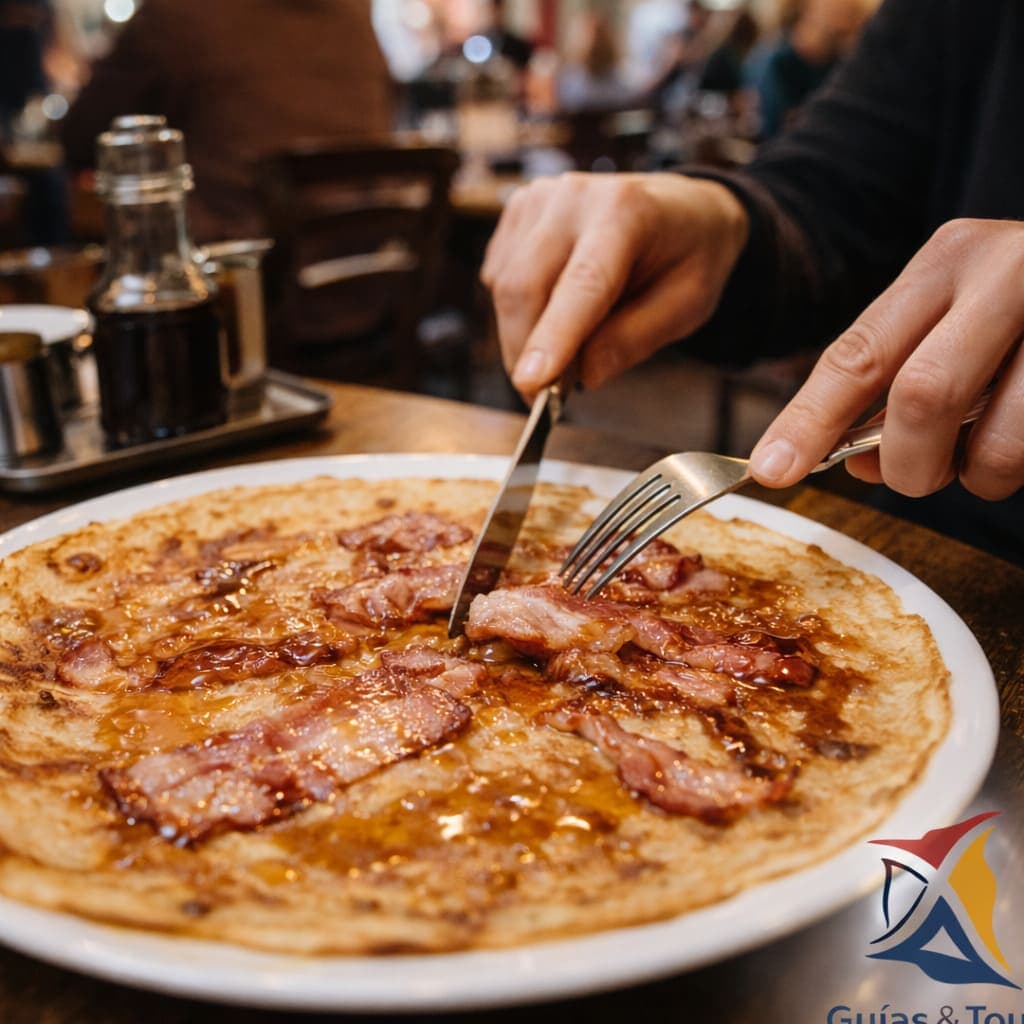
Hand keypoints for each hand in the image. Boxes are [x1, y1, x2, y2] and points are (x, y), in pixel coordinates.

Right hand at [481, 172, 748, 398]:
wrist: (682, 207)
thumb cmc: (689, 255)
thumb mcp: (687, 305)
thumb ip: (634, 339)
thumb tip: (585, 375)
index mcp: (627, 213)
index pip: (582, 285)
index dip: (553, 338)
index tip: (531, 384)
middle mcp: (575, 196)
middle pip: (525, 287)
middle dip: (526, 352)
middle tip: (544, 400)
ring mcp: (540, 198)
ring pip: (505, 288)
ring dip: (522, 335)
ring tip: (563, 350)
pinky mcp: (518, 210)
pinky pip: (499, 277)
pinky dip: (516, 310)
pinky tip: (553, 309)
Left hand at [749, 218, 1023, 500]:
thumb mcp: (954, 317)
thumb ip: (895, 378)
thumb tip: (854, 462)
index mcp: (950, 258)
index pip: (858, 352)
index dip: (809, 420)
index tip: (771, 470)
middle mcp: (1010, 271)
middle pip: (922, 396)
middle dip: (905, 463)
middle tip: (911, 478)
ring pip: (997, 442)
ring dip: (976, 477)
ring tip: (983, 461)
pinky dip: (1018, 467)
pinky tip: (1021, 439)